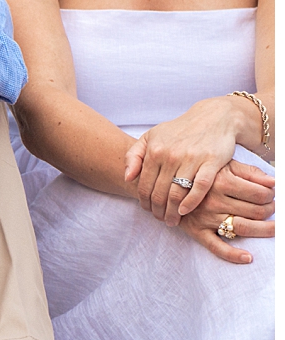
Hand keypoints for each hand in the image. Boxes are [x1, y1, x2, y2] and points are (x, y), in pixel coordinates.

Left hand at [125, 96, 252, 223]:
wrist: (213, 118)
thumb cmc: (179, 131)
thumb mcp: (151, 136)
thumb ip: (134, 155)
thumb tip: (127, 177)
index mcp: (154, 150)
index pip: (144, 184)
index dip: (144, 201)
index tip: (147, 210)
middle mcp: (170, 155)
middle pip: (159, 192)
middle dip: (158, 210)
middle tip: (161, 220)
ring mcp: (191, 158)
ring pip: (177, 192)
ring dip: (173, 211)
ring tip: (172, 220)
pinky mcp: (211, 162)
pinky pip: (200, 187)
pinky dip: (191, 202)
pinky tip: (185, 211)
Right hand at [177, 160, 274, 263]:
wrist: (162, 181)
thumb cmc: (200, 173)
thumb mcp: (223, 165)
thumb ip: (250, 172)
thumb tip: (275, 182)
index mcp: (221, 180)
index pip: (260, 193)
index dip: (271, 195)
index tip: (271, 195)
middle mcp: (213, 200)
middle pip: (256, 211)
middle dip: (270, 210)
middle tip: (272, 208)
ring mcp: (205, 217)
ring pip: (244, 228)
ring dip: (264, 230)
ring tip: (274, 228)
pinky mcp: (196, 231)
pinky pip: (216, 247)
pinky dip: (233, 255)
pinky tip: (248, 257)